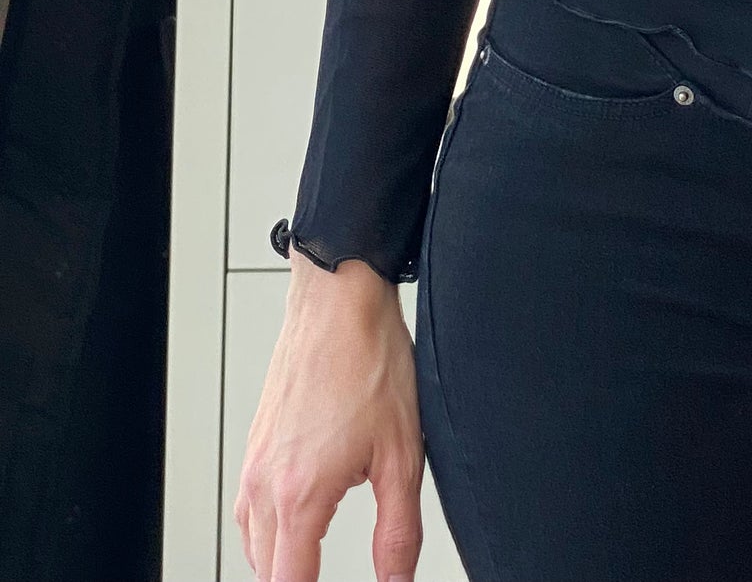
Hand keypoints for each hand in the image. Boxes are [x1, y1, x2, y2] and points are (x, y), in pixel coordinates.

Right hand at [233, 251, 424, 579]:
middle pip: (266, 572)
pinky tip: (295, 524)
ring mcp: (255, 464)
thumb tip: (397, 581)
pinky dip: (267, 532)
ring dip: (279, 563)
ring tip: (310, 567)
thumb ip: (398, 531)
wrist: (338, 299)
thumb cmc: (368, 359)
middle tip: (323, 575)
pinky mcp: (255, 445)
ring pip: (252, 544)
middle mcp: (265, 485)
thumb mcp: (402, 453)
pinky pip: (248, 510)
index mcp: (299, 496)